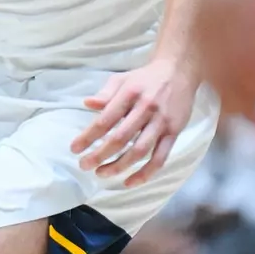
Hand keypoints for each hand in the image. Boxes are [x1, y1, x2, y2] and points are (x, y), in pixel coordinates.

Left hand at [70, 59, 197, 187]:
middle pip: (120, 138)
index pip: (106, 120)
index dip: (88, 136)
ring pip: (139, 151)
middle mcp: (146, 108)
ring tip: (102, 173)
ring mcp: (161, 122)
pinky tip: (130, 182)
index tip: (75, 149)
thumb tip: (87, 103)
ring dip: (119, 166)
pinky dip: (146, 173)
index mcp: (130, 94)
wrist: (179, 70)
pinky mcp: (174, 132)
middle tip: (84, 165)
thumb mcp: (123, 79)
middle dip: (100, 155)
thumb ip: (106, 93)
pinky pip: (160, 158)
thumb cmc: (145, 78)